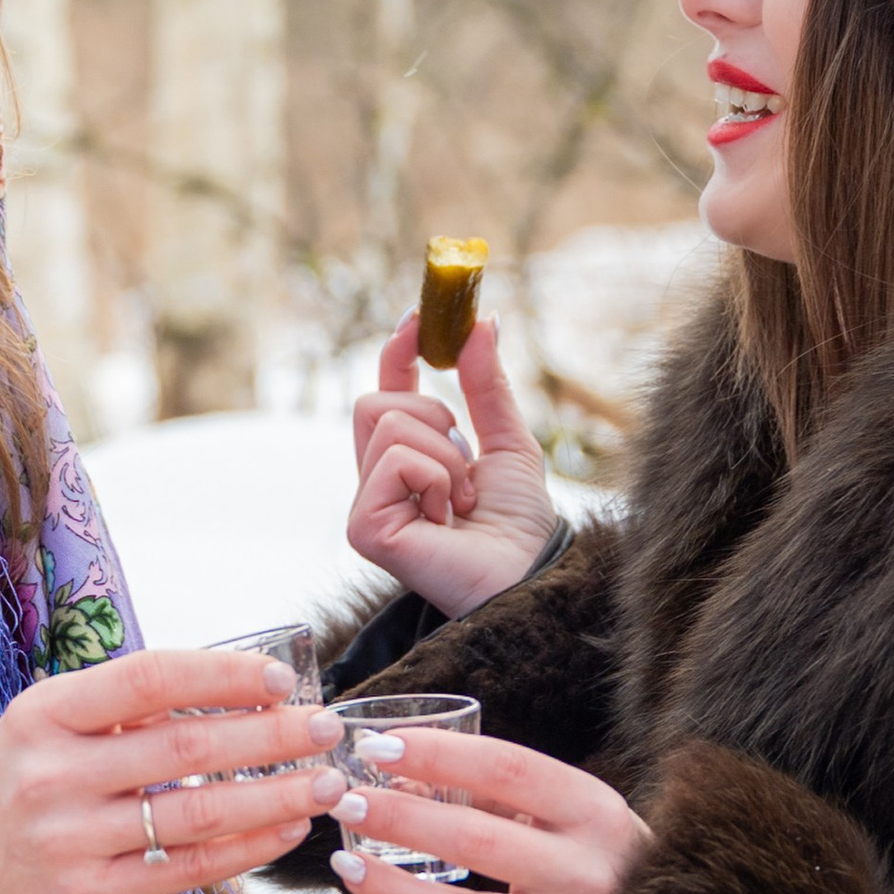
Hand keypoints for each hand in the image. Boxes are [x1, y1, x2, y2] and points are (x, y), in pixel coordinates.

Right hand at [0, 647, 345, 893]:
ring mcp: (71, 840)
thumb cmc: (10, 796)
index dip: (223, 674)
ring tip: (326, 782)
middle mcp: (53, 774)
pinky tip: (285, 829)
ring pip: (197, 813)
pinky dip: (246, 848)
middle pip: (186, 746)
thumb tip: (229, 684)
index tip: (281, 677)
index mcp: (42, 714)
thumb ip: (118, 711)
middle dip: (271, 735)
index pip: (149, 678)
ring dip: (275, 795)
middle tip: (328, 728)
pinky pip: (187, 870)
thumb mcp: (39, 732)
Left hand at [328, 725, 645, 893]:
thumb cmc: (600, 858)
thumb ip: (500, 791)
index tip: (379, 747)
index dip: (437, 755)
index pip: (507, 769)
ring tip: (348, 863)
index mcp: (598, 814)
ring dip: (390, 887)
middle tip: (347, 802)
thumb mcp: (573, 810)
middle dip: (398, 817)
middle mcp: (588, 875)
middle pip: (475, 840)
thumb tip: (405, 775)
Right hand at [346, 313, 556, 617]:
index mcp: (406, 462)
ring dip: (445, 455)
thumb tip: (484, 322)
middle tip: (464, 457)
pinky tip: (445, 517)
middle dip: (433, 415)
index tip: (419, 318)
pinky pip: (394, 460)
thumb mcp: (508, 441)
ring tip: (462, 500)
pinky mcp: (363, 526)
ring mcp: (365, 505)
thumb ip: (488, 386)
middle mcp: (377, 482)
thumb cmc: (519, 526)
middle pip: (373, 401)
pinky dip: (435, 477)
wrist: (529, 574)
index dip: (395, 354)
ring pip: (388, 423)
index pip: (384, 393)